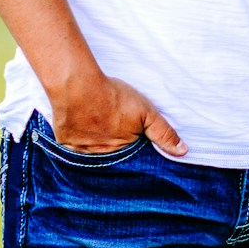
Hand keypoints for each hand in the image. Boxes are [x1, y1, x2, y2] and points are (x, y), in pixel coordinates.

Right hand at [49, 71, 185, 157]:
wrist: (77, 87)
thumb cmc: (113, 98)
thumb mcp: (146, 112)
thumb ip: (164, 132)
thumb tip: (183, 152)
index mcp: (123, 152)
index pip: (132, 160)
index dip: (134, 149)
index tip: (133, 140)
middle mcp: (102, 158)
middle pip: (112, 158)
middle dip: (116, 150)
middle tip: (113, 131)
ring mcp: (82, 153)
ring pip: (93, 153)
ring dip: (96, 145)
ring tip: (98, 128)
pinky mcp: (65, 144)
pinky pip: (74, 148)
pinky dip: (79, 141)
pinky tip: (82, 128)